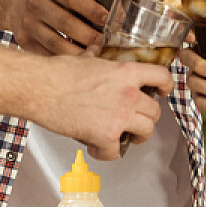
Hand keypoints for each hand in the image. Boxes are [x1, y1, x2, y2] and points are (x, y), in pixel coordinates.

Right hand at [1, 0, 108, 55]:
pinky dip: (66, 61)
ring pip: (57, 44)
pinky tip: (80, 62)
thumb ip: (80, 0)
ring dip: (80, 52)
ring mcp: (28, 25)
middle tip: (107, 44)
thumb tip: (115, 17)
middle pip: (66, 23)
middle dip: (90, 36)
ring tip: (97, 56)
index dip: (92, 10)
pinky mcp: (24, 42)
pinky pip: (48, 55)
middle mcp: (35, 4)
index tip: (108, 20)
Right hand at [32, 54, 170, 159]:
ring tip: (122, 137)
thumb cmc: (57, 72)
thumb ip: (98, 60)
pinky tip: (95, 147)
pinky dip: (106, 153)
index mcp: (126, 73)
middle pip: (156, 112)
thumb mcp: (86, 59)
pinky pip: (115, 152)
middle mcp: (129, 94)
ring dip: (135, 137)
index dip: (166, 87)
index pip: (162, 77)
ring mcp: (120, 116)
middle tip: (136, 121)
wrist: (40, 87)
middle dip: (147, 118)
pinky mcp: (106, 135)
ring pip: (145, 132)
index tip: (162, 93)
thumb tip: (94, 53)